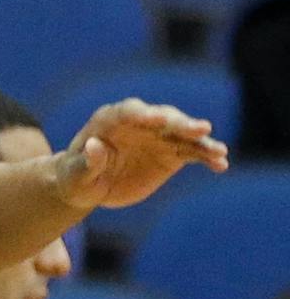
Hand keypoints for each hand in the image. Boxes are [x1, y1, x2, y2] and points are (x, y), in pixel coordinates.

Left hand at [55, 99, 228, 210]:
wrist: (90, 186)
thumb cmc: (77, 177)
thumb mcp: (77, 174)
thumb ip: (87, 161)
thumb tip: (93, 146)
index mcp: (109, 121)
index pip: (128, 112)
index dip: (143, 114)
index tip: (157, 118)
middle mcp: (138, 123)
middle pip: (163, 118)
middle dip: (180, 123)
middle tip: (201, 129)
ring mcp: (157, 137)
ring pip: (183, 134)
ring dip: (201, 141)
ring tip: (219, 151)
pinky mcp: (171, 153)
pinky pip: (192, 152)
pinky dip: (207, 157)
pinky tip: (220, 165)